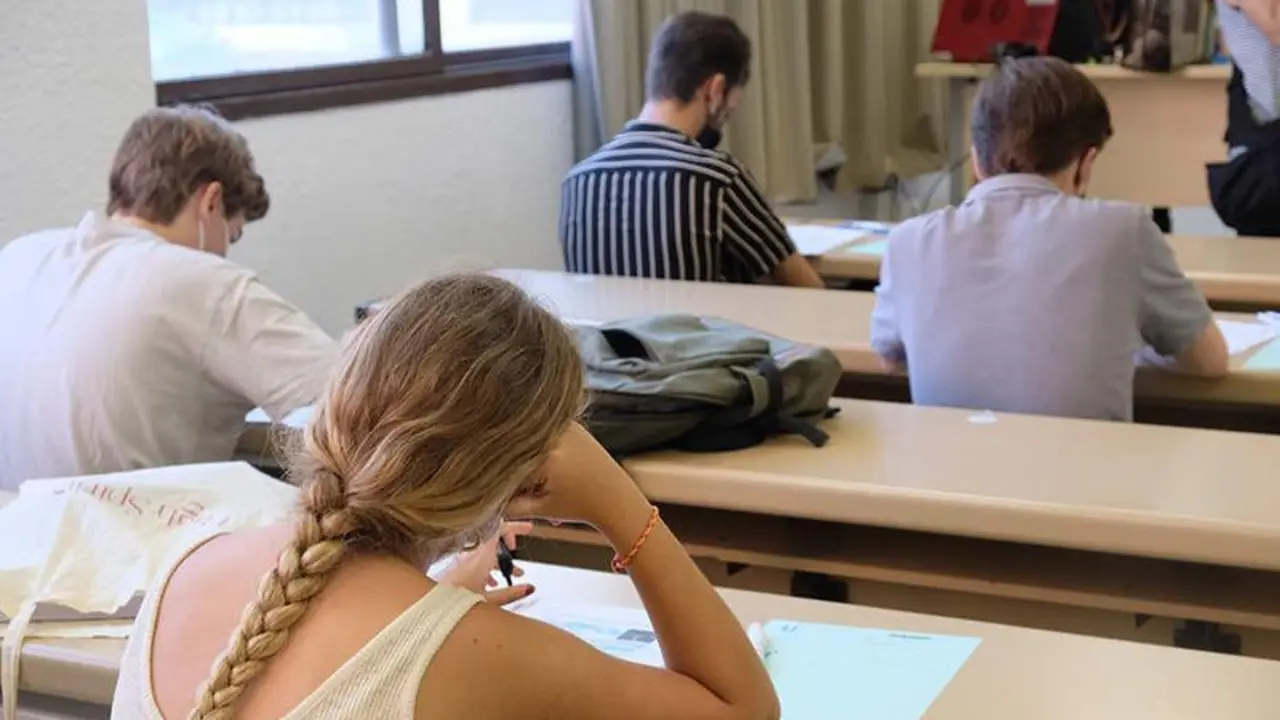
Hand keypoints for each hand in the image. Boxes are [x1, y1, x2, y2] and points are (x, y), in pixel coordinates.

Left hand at [432, 521, 533, 605]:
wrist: (424, 609)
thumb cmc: (451, 607)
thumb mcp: (488, 603)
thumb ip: (511, 594)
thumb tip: (530, 588)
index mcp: (480, 559)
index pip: (499, 529)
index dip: (514, 528)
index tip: (528, 531)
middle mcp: (471, 555)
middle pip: (495, 537)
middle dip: (512, 537)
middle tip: (525, 535)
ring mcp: (464, 561)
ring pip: (487, 551)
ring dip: (503, 558)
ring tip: (518, 573)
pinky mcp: (458, 569)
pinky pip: (478, 560)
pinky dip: (491, 566)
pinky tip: (494, 583)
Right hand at [506, 423, 650, 538]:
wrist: (614, 497)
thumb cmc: (580, 505)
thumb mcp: (540, 510)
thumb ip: (507, 506)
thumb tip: (481, 498)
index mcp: (545, 453)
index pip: (505, 461)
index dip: (501, 479)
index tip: (508, 490)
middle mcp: (553, 431)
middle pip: (514, 445)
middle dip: (513, 468)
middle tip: (527, 486)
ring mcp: (563, 422)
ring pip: (526, 438)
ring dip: (524, 455)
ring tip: (542, 477)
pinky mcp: (569, 422)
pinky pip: (541, 431)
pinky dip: (537, 447)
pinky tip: (550, 465)